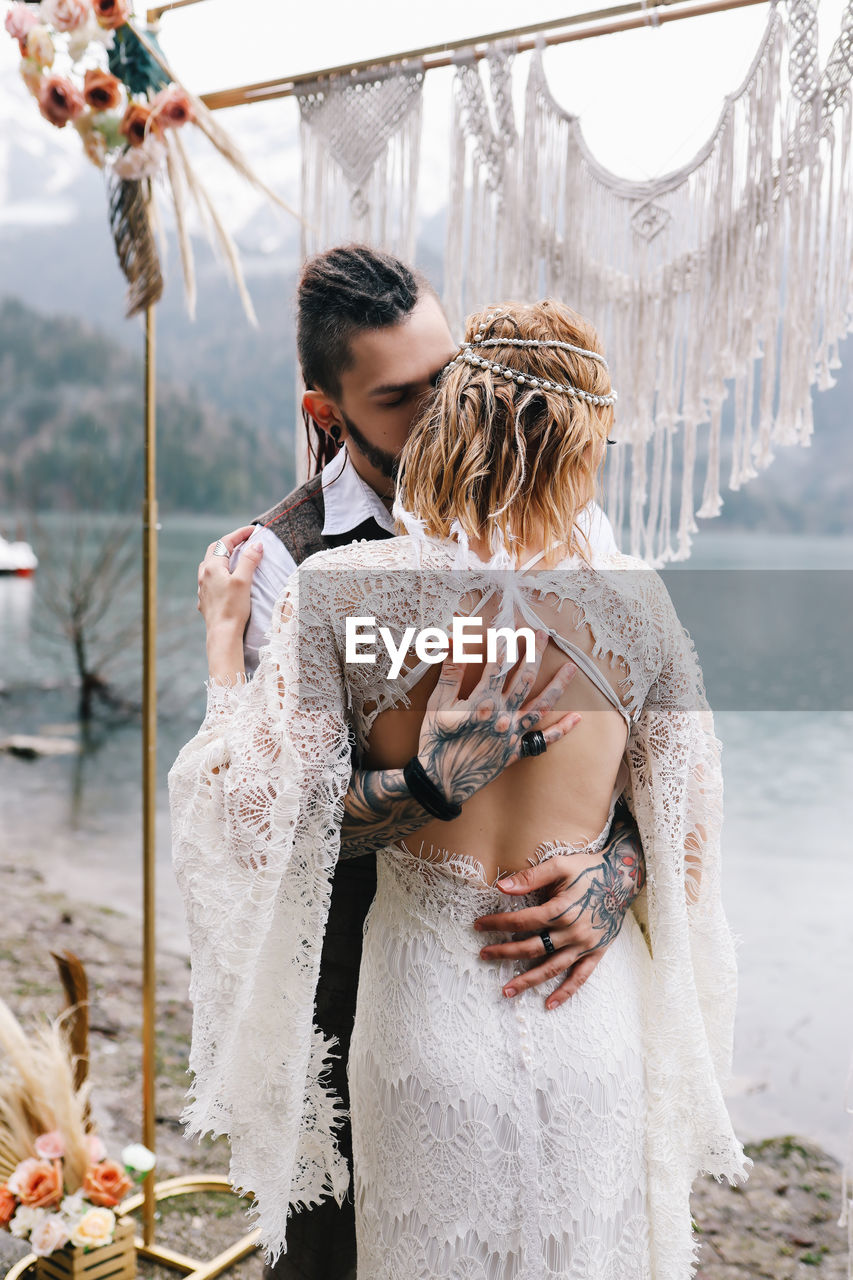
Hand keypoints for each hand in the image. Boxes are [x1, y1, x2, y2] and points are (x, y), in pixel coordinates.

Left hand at [197, 526, 260, 635]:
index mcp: (212, 567)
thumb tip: (256, 545)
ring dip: (222, 557)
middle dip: (229, 543)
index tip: (253, 530)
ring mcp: (202, 587)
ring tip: (235, 557)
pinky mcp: (205, 599)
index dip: (239, 534)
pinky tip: (226, 579)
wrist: (222, 634)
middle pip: (214, 550)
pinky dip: (219, 572)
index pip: (225, 542)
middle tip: (244, 541)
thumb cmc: (233, 608)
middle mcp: (204, 575)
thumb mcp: (244, 581)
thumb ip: (250, 560)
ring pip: (210, 565)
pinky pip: (210, 579)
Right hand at [417, 630, 580, 803]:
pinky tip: (578, 718)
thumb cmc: (436, 740)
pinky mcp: (517, 751)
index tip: (510, 625)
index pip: (499, 664)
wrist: (441, 781)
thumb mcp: (438, 704)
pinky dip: (562, 730)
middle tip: (542, 634)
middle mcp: (504, 716)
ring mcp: (513, 734)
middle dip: (535, 653)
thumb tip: (454, 641)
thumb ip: (450, 672)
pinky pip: (544, 741)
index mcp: (483, 701)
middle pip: (525, 678)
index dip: (505, 642)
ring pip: (542, 705)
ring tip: (572, 667)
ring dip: (558, 685)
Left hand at [473, 810, 645, 1009]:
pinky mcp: (596, 953)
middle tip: (483, 955)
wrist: (623, 877)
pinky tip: (550, 1004)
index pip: (522, 921)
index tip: (479, 925)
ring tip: (507, 991)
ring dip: (528, 981)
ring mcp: (584, 945)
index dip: (498, 923)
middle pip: (532, 948)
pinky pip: (580, 978)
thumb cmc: (588, 869)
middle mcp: (572, 931)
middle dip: (505, 953)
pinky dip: (566, 992)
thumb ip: (531, 877)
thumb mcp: (560, 865)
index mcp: (561, 910)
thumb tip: (501, 887)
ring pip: (551, 968)